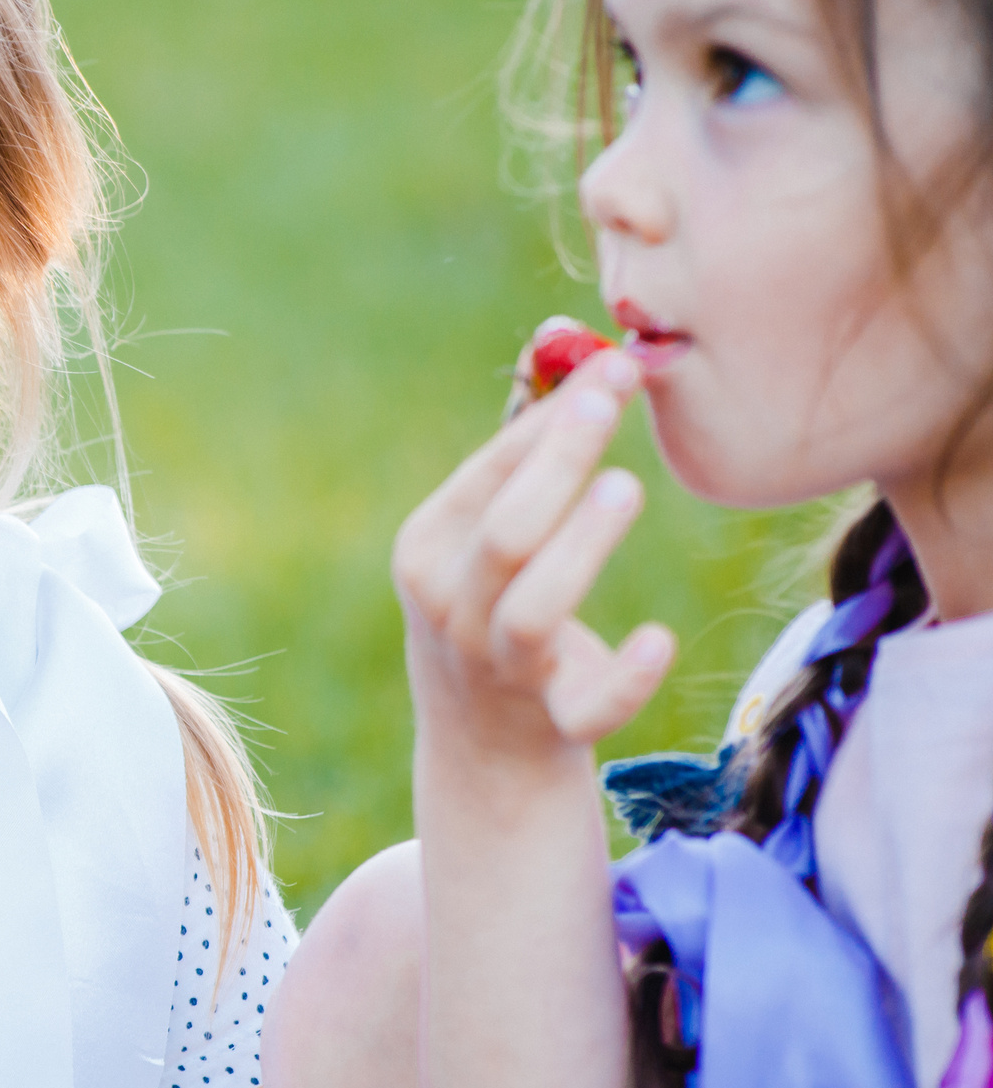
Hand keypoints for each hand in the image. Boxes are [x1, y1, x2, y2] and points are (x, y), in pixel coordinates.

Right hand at [393, 343, 672, 764]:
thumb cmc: (493, 605)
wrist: (482, 749)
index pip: (485, 476)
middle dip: (557, 463)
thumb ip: (523, 446)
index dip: (549, 419)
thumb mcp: (483, 532)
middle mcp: (451, 609)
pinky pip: (585, 707)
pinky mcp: (550, 723)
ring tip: (627, 487)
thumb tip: (569, 338)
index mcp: (427, 551)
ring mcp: (496, 669)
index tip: (613, 363)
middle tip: (615, 400)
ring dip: (579, 549)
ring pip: (532, 610)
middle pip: (504, 533)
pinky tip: (660, 638)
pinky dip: (624, 676)